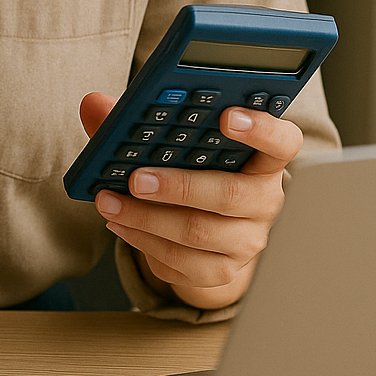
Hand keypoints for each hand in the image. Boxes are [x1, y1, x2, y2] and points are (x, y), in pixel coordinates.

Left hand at [79, 91, 302, 308]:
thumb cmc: (193, 173)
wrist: (203, 228)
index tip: (226, 116)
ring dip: (147, 218)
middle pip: (230, 194)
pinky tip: (122, 225)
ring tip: (110, 203)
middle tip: (137, 178)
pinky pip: (184, 262)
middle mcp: (265, 201)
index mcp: (263, 160)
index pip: (281, 142)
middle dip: (178, 186)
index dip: (260, 129)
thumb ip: (137, 121)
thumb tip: (94, 105)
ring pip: (199, 232)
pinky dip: (145, 243)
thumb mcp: (175, 145)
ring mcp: (248, 240)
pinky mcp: (224, 271)